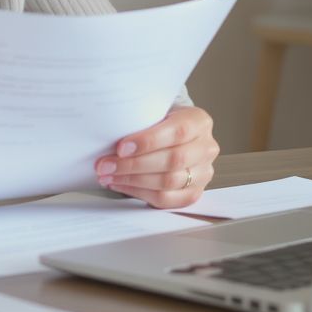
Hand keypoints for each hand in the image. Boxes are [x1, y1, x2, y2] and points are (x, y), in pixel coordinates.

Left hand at [94, 106, 218, 207]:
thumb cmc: (159, 120)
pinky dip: (139, 193)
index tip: (121, 147)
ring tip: (108, 175)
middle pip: (172, 160)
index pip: (178, 132)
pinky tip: (120, 184)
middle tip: (106, 165)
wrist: (172, 133)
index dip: (148, 141)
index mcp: (199, 122)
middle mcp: (206, 148)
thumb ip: (142, 120)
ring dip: (132, 180)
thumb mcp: (155, 111)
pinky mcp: (193, 193)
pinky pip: (166, 199)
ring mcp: (203, 173)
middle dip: (133, 165)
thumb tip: (108, 132)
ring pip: (168, 182)